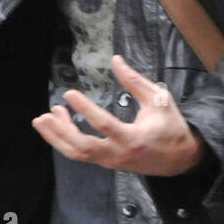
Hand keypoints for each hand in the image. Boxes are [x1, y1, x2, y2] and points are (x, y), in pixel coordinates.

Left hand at [31, 54, 205, 176]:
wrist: (181, 159)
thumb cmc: (171, 126)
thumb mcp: (158, 99)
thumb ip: (135, 81)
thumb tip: (115, 60)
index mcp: (133, 138)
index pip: (104, 125)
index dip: (85, 109)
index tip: (69, 93)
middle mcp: (118, 153)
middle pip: (82, 147)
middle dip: (60, 131)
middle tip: (45, 113)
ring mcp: (111, 161)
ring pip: (77, 154)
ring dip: (57, 138)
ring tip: (42, 120)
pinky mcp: (107, 163)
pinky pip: (81, 154)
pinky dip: (66, 141)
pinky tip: (58, 125)